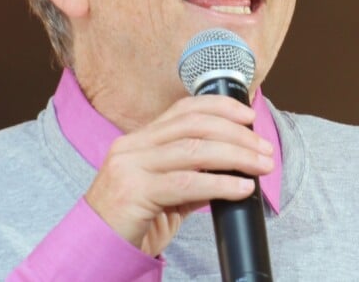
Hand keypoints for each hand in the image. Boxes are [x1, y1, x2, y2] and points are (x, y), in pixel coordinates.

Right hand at [84, 94, 273, 256]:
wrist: (95, 250)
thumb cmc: (131, 221)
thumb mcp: (164, 192)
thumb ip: (192, 176)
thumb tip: (230, 168)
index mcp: (140, 139)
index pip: (184, 109)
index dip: (219, 106)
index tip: (248, 115)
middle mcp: (133, 146)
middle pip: (193, 125)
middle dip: (235, 133)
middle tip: (263, 147)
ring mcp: (131, 166)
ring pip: (193, 149)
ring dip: (235, 155)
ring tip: (261, 165)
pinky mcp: (134, 191)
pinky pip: (186, 182)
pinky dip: (219, 183)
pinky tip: (241, 188)